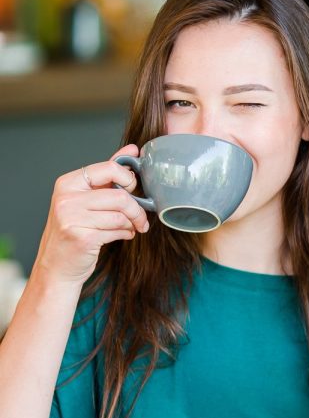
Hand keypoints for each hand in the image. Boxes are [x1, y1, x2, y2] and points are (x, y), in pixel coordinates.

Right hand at [34, 144, 149, 284]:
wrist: (57, 267)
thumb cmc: (75, 230)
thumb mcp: (86, 199)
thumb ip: (109, 174)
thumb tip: (132, 150)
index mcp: (68, 183)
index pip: (109, 168)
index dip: (129, 179)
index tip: (133, 190)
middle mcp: (66, 198)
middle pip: (120, 196)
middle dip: (137, 209)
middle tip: (141, 218)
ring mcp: (71, 218)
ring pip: (121, 215)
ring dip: (132, 224)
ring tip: (130, 228)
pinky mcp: (81, 237)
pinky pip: (118, 230)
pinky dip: (126, 234)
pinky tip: (122, 235)